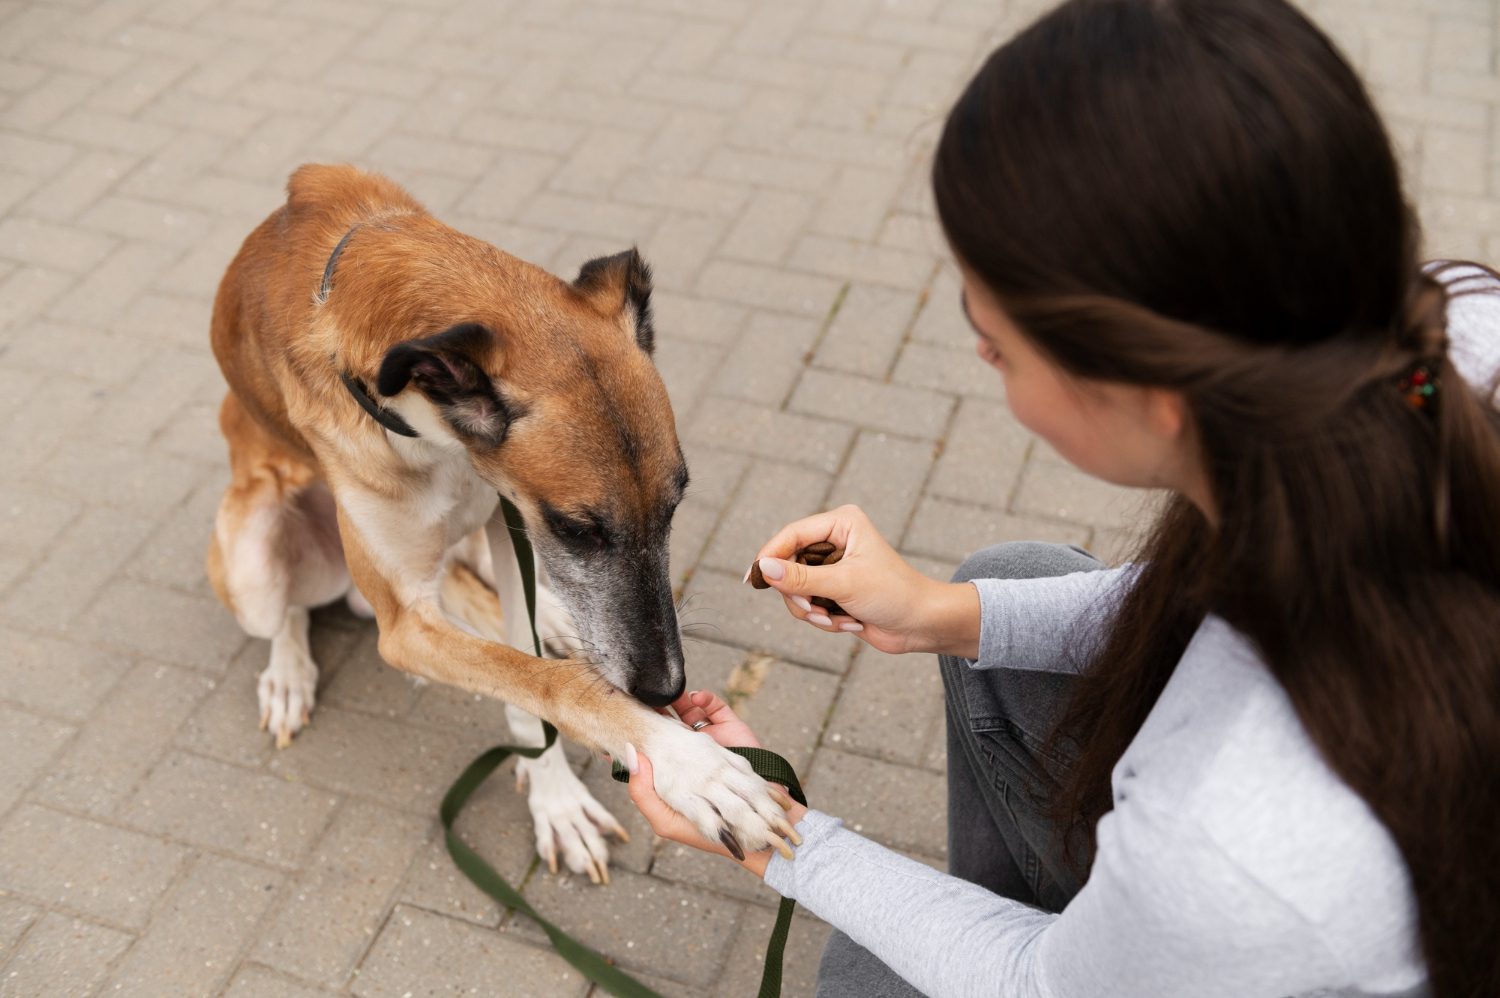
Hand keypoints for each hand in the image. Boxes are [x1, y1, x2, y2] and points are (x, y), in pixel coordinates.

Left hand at [626, 691, 804, 877]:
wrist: (760, 827)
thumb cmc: (709, 831)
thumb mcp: (666, 821)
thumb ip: (643, 795)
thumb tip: (633, 757)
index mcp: (674, 774)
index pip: (650, 748)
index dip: (636, 733)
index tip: (621, 719)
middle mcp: (690, 757)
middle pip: (667, 726)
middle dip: (653, 710)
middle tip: (638, 695)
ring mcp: (711, 742)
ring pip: (688, 713)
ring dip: (675, 700)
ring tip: (662, 693)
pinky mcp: (732, 731)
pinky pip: (716, 707)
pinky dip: (704, 698)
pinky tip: (694, 698)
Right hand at [750, 505, 980, 656]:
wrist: (922, 624)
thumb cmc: (894, 594)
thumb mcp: (844, 584)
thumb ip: (801, 578)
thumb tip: (762, 568)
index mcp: (841, 523)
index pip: (792, 534)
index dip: (770, 555)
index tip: (753, 578)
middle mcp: (835, 541)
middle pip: (789, 565)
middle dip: (801, 595)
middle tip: (815, 609)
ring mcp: (833, 567)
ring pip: (795, 590)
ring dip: (813, 611)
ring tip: (837, 620)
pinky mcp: (834, 590)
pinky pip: (808, 605)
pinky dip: (823, 619)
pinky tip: (849, 624)